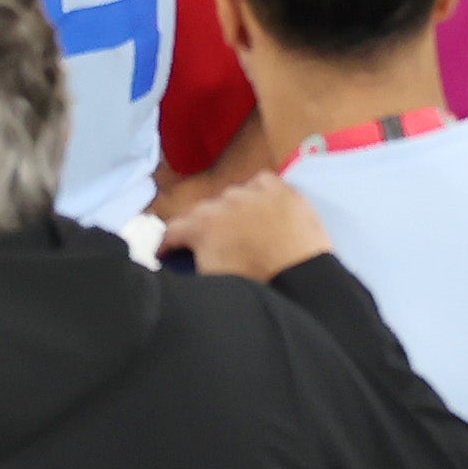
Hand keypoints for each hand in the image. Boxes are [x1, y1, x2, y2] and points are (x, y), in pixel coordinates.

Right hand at [156, 171, 329, 282]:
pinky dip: (257, 194)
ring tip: (241, 232)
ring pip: (231, 198)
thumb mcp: (210, 279)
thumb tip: (180, 263)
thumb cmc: (253, 284)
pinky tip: (262, 209)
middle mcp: (222, 202)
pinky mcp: (280, 189)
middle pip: (203, 212)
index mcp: (201, 225)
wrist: (300, 277)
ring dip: (231, 213)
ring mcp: (252, 192)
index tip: (167, 255)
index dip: (167, 245)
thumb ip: (190, 264)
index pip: (173, 230)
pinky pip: (260, 184)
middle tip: (209, 247)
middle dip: (201, 229)